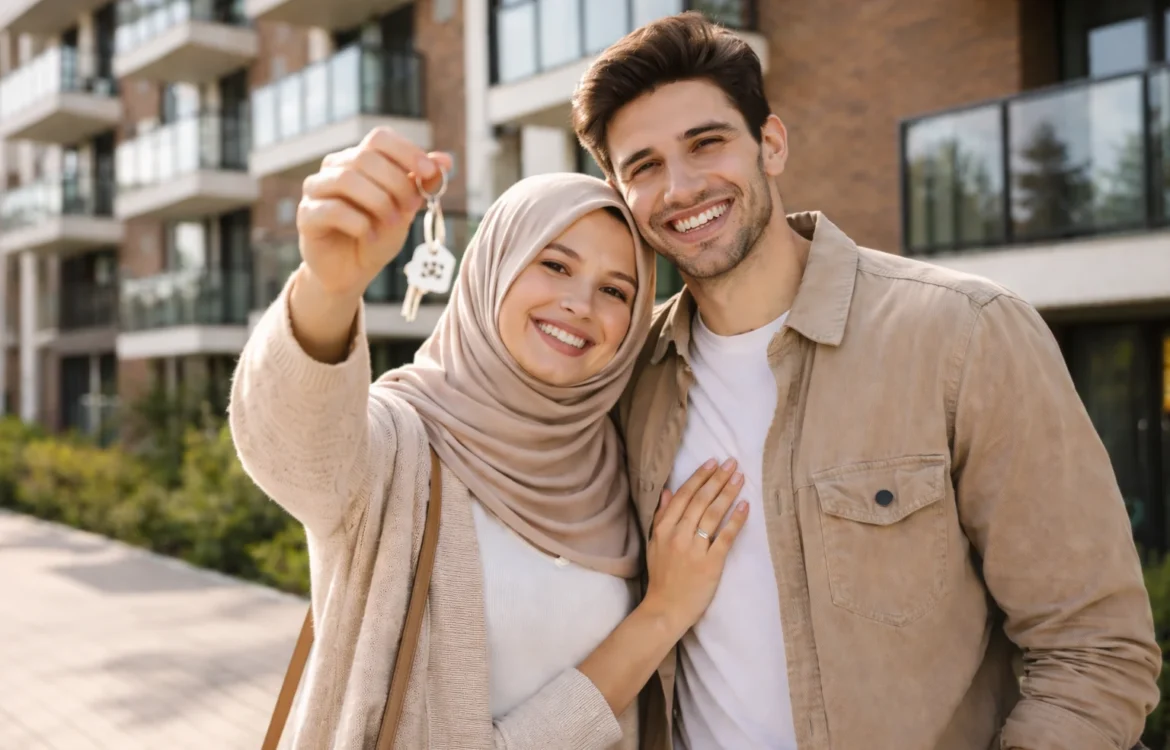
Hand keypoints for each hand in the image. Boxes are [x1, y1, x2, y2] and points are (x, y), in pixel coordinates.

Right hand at [296, 126, 453, 298]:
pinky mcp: (307, 216)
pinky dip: (359, 223)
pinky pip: (332, 210)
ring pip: (346, 179)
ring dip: (378, 201)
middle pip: (365, 157)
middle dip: (396, 182)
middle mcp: (333, 168)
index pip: (380, 138)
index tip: (430, 173)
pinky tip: (369, 235)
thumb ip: (420, 184)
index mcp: (358, 159)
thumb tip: (445, 160)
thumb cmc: (377, 235)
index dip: (407, 151)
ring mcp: (316, 190)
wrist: (352, 271)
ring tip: (393, 222)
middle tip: (412, 206)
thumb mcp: (405, 209)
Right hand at [642, 458, 748, 638]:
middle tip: (732, 463)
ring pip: (713, 514)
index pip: (683, 496)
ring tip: (740, 478)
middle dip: (717, 479)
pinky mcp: (710, 564)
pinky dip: (736, 520)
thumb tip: (668, 491)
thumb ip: (661, 516)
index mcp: (663, 528)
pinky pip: (725, 537)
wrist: (665, 609)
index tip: (712, 462)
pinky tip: (745, 506)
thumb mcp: (654, 544)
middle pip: (700, 500)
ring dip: (728, 493)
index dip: (699, 477)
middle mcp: (678, 535)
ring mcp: (694, 549)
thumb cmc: (661, 577)